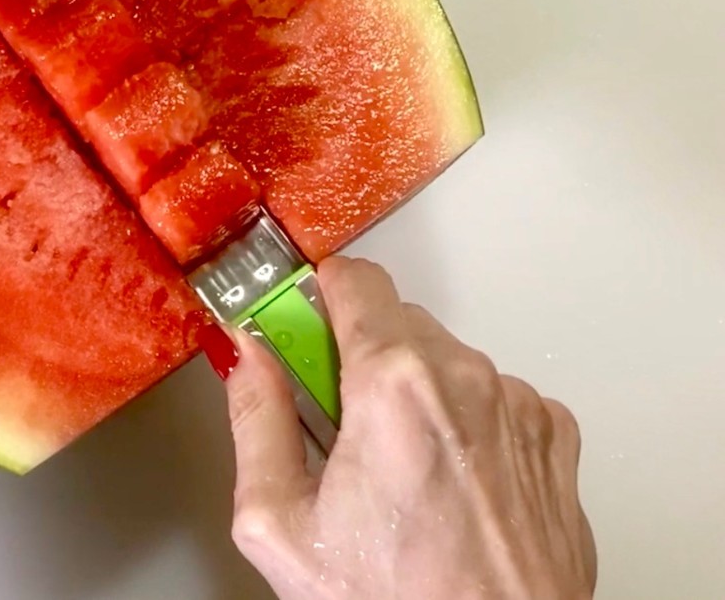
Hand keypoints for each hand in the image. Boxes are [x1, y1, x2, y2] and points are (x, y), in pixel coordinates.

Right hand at [205, 258, 595, 598]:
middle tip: (338, 421)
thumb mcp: (277, 521)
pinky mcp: (552, 438)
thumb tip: (247, 356)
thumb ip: (255, 417)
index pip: (355, 280)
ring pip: (447, 360)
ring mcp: (518, 407)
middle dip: (360, 354)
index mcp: (394, 383)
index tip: (301, 327)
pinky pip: (495, 397)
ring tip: (397, 470)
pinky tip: (447, 483)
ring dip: (416, 391)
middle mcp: (467, 379)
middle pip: (397, 320)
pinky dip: (466, 423)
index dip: (319, 297)